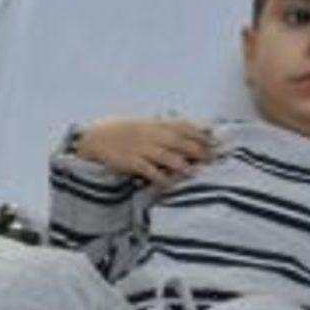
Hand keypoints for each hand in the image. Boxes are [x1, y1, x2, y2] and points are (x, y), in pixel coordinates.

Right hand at [77, 118, 214, 187]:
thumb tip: (195, 130)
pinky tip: (170, 184)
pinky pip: (150, 171)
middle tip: (211, 161)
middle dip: (198, 151)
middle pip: (180, 142)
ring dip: (183, 165)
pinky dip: (161, 178)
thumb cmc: (124, 133)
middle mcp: (151, 135)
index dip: (201, 135)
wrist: (95, 139)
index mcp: (156, 124)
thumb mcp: (146, 125)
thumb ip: (168, 128)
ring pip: (168, 157)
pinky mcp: (132, 162)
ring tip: (196, 173)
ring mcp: (142, 149)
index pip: (184, 127)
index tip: (215, 143)